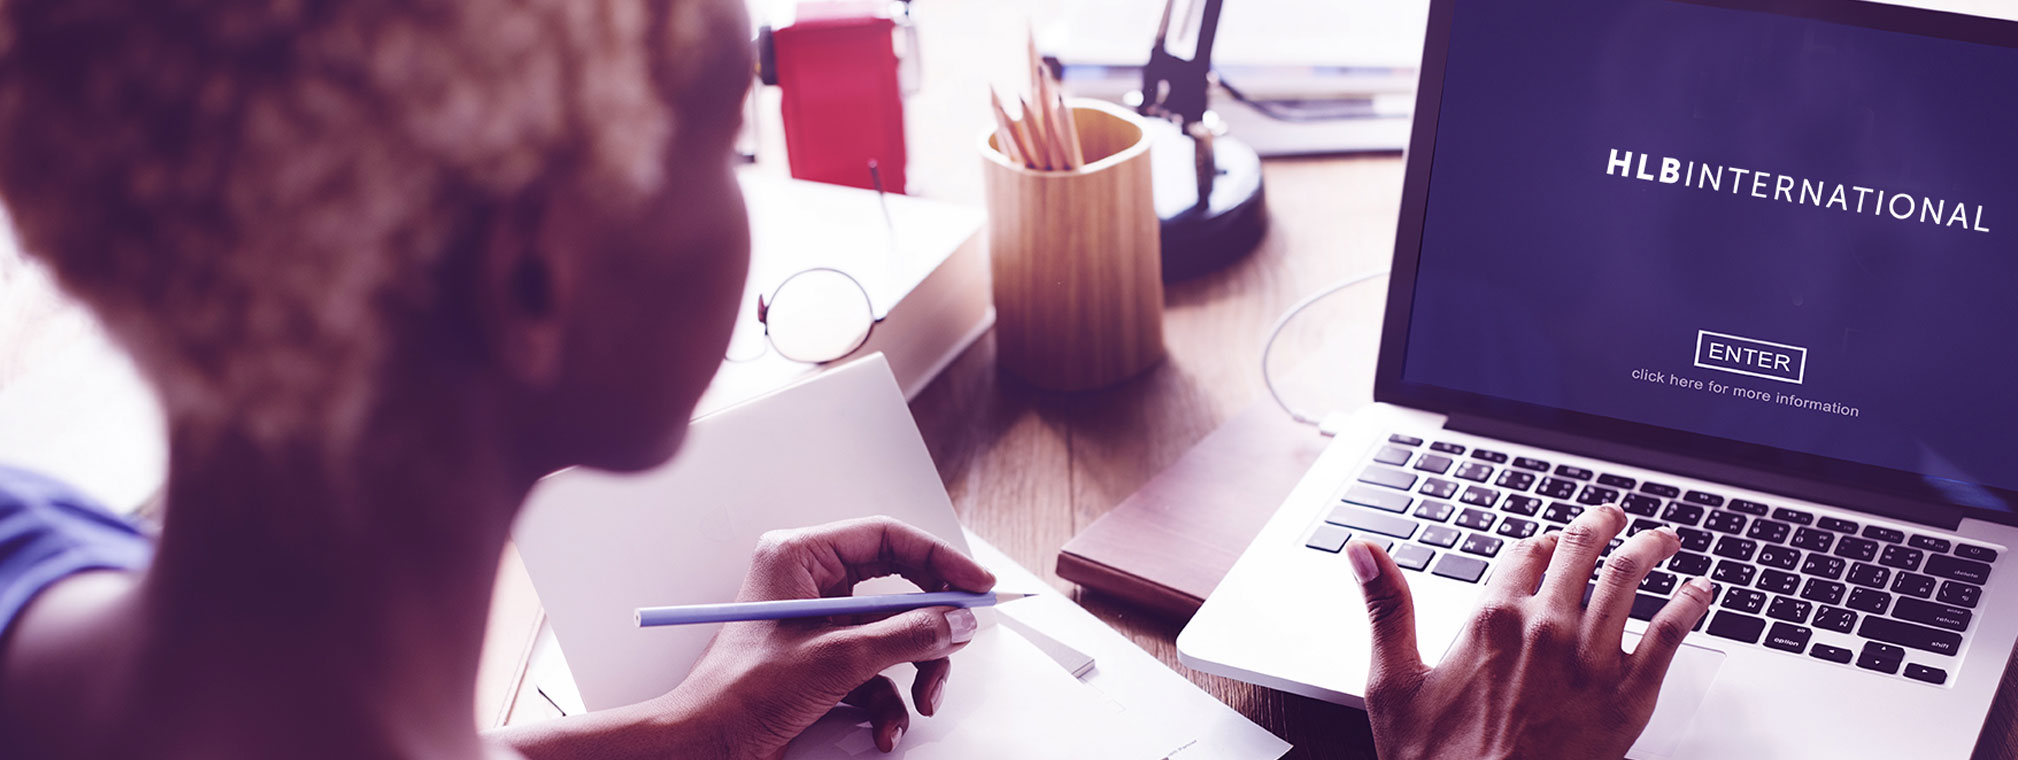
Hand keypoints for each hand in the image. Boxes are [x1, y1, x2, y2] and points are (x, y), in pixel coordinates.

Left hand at [659, 517, 994, 758]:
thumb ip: (907, 635)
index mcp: (800, 557)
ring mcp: (816, 623)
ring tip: (924, 699)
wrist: (704, 747)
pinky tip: (885, 728)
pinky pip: (874, 669)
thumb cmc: (740, 694)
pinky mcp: (820, 661)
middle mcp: (809, 582)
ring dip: (914, 671)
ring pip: (892, 633)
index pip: (887, 538)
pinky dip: (887, 702)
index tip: (976, 586)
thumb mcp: (838, 658)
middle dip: (928, 626)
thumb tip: (955, 620)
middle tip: (959, 640)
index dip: (939, 560)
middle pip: (896, 588)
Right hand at [1347, 503, 1713, 759]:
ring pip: (1629, 579)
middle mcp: (1545, 628)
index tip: (1549, 542)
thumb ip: (1386, 608)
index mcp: (1490, 619)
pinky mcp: (1628, 697)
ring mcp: (1591, 661)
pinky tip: (1699, 592)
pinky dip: (1689, 604)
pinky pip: (1670, 635)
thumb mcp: (1393, 684)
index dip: (1539, 541)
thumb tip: (1362, 551)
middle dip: (1601, 526)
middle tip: (1613, 518)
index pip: (1525, 552)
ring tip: (1663, 539)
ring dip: (1650, 549)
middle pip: (1582, 551)